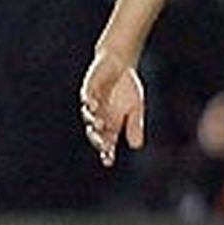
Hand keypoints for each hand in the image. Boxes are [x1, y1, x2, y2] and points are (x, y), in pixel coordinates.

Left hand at [80, 49, 144, 167]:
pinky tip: (95, 105)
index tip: (108, 160)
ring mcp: (92, 103)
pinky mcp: (88, 88)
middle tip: (104, 146)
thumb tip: (136, 146)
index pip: (107, 141)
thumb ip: (135, 125)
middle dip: (99, 139)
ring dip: (94, 121)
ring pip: (89, 116)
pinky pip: (87, 96)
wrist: (120, 63)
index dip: (106, 152)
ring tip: (100, 125)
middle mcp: (99, 116)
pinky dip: (90, 101)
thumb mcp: (136, 107)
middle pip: (96, 132)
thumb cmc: (127, 87)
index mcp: (110, 123)